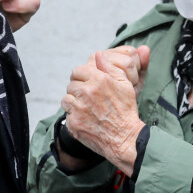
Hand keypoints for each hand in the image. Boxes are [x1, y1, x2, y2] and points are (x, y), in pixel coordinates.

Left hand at [60, 45, 149, 175]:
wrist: (125, 138)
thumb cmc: (126, 111)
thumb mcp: (124, 85)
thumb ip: (109, 67)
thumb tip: (97, 54)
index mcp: (99, 79)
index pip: (78, 70)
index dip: (81, 76)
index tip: (86, 83)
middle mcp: (87, 92)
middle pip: (71, 84)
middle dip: (78, 90)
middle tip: (87, 98)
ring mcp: (79, 108)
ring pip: (66, 99)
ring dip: (73, 102)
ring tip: (85, 108)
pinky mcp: (74, 122)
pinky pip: (67, 114)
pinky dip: (73, 116)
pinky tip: (85, 119)